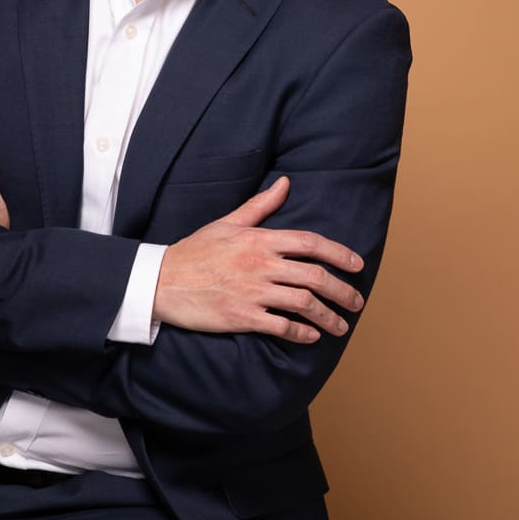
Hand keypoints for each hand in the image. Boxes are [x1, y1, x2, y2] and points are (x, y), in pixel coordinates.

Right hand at [153, 176, 362, 342]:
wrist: (161, 281)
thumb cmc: (194, 251)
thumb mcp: (227, 223)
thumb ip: (260, 206)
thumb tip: (285, 182)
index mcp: (259, 240)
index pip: (311, 243)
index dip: (340, 254)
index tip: (357, 266)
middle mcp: (261, 265)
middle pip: (316, 277)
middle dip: (343, 292)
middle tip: (356, 302)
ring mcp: (252, 292)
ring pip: (304, 304)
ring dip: (328, 317)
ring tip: (340, 326)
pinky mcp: (242, 316)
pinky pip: (282, 326)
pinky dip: (301, 333)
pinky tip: (311, 336)